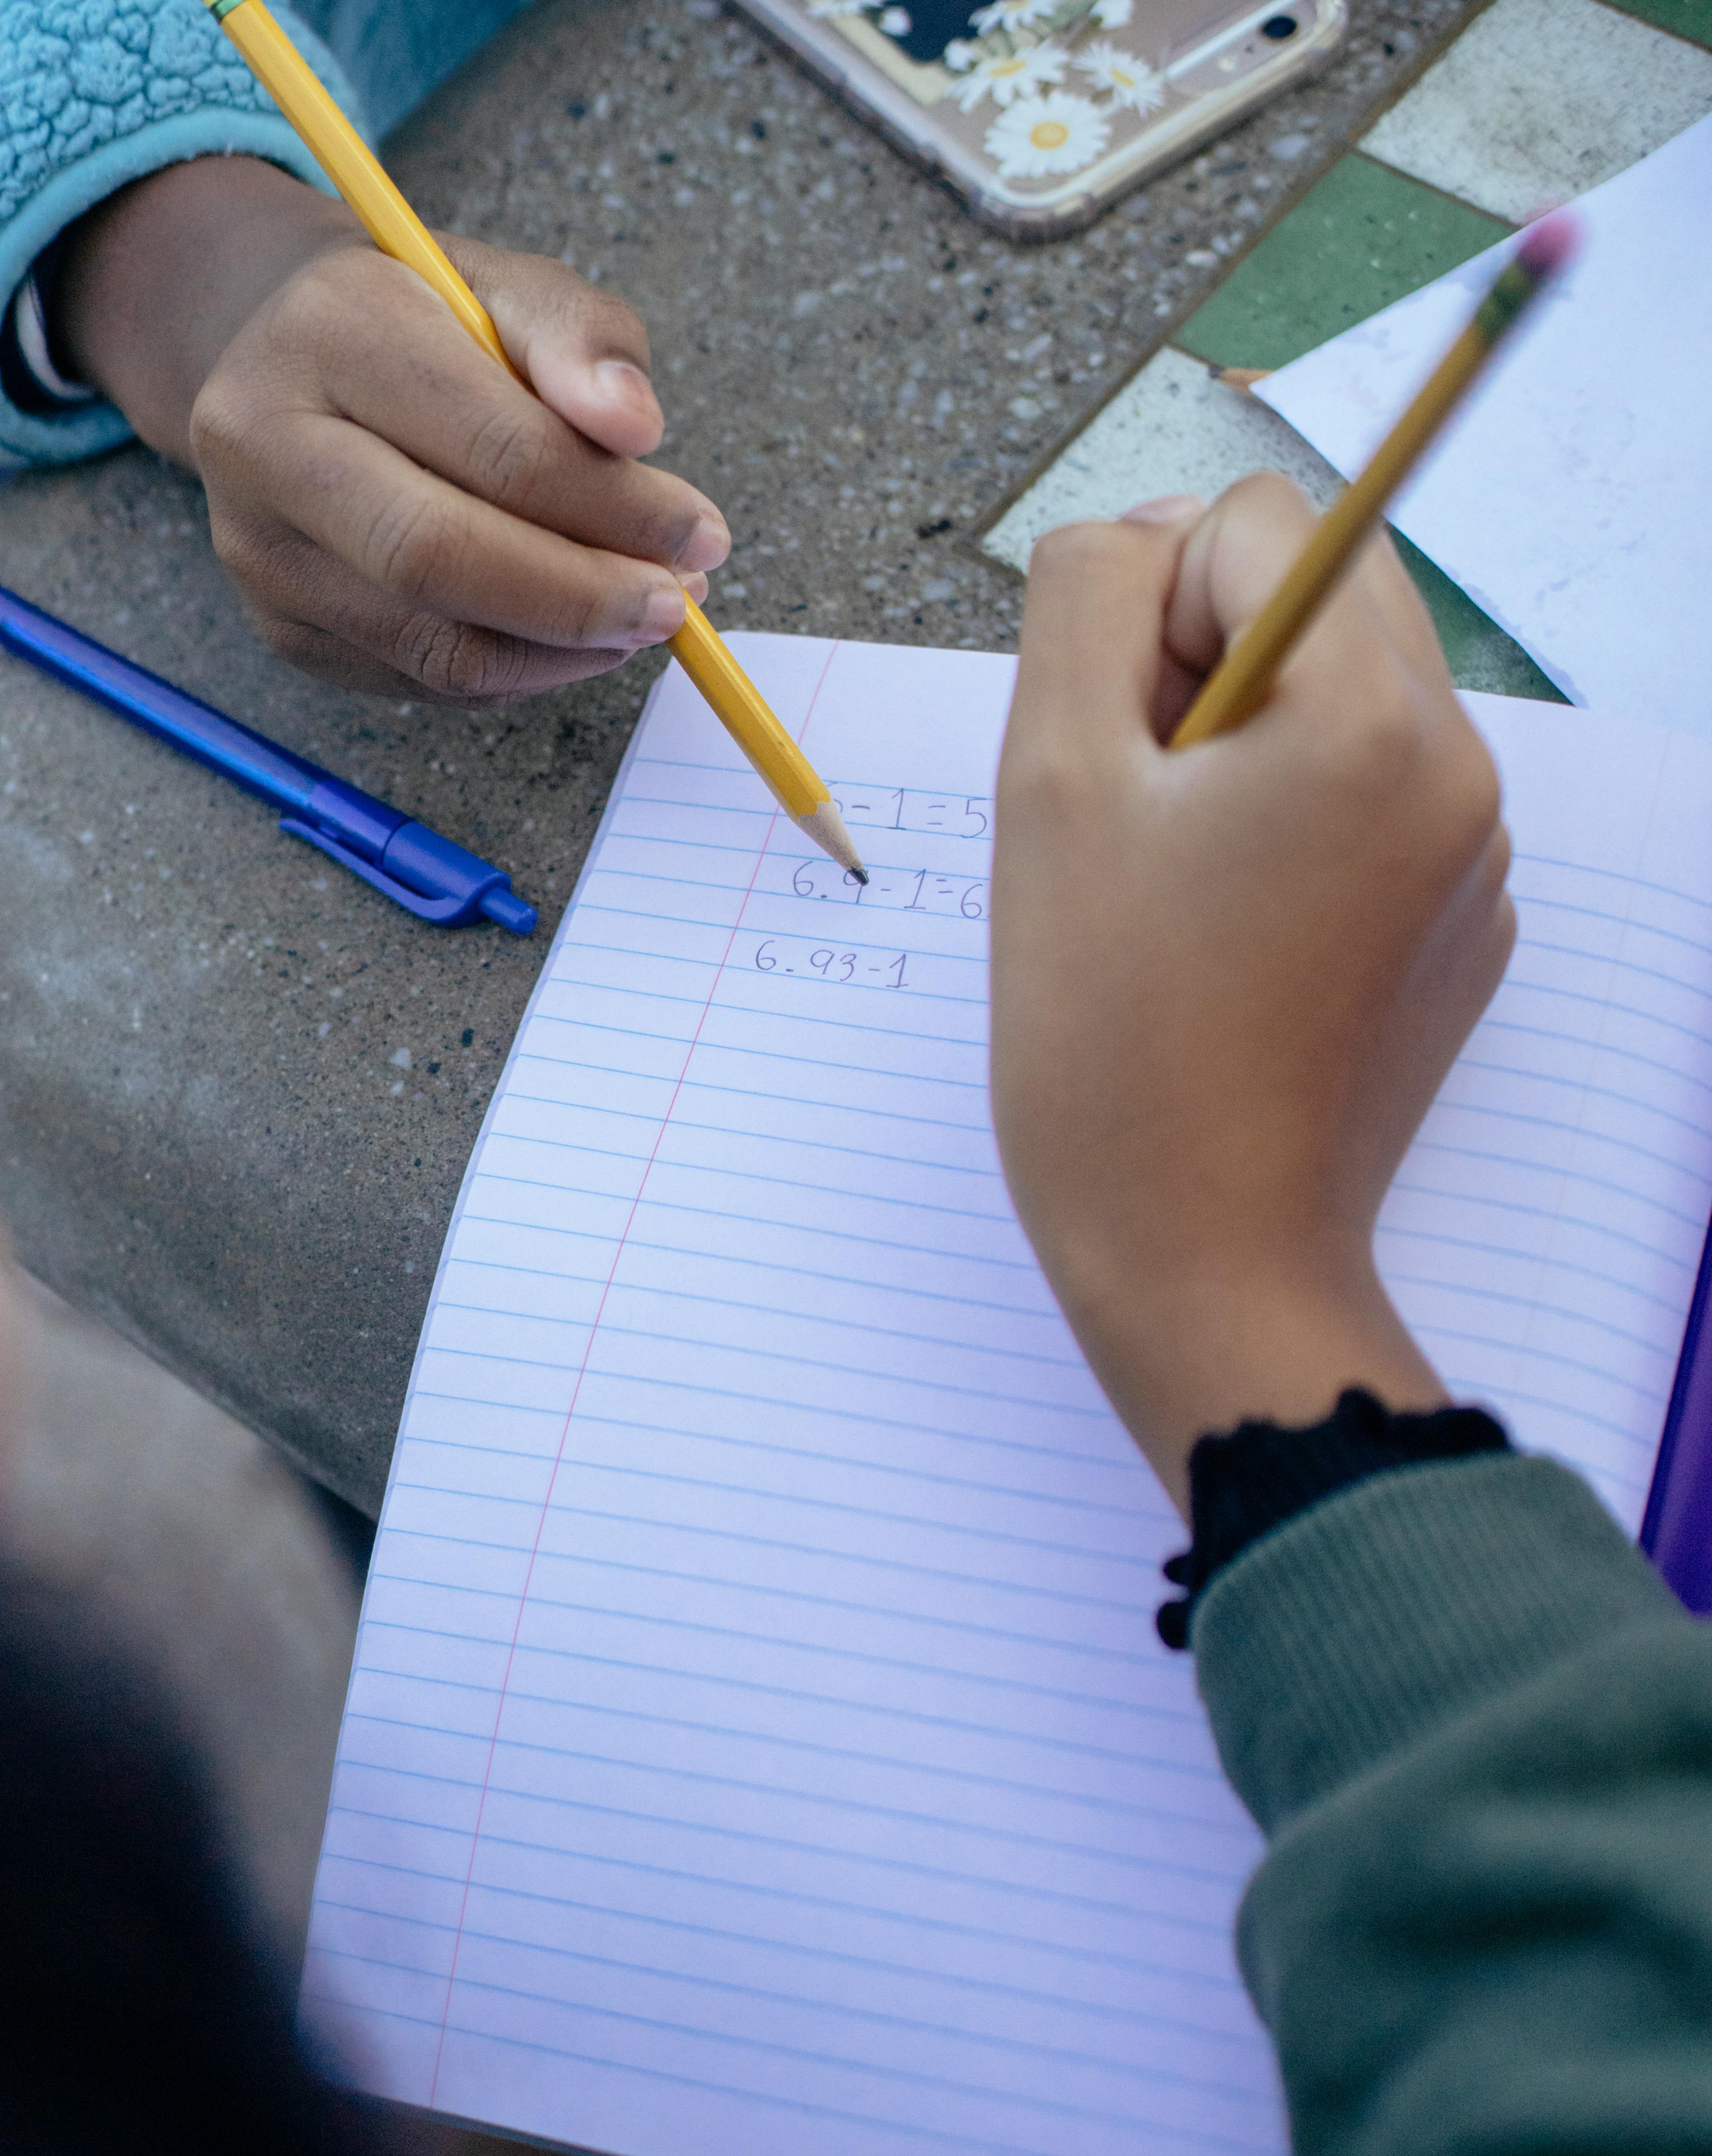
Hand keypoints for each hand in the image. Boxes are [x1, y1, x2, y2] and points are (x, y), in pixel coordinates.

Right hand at [56, 157, 728, 703]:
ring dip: (561, 651)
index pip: (495, 448)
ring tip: (636, 619)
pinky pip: (422, 682)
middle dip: (582, 597)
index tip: (700, 531)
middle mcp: (266, 443)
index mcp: (329, 332)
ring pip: (434, 645)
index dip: (614, 506)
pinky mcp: (282, 627)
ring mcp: (262, 550)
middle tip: (674, 602)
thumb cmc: (421, 321)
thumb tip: (637, 427)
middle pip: (440, 559)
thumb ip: (582, 339)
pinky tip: (569, 637)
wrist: (284, 356)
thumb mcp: (510, 289)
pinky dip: (517, 672)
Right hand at [990, 476, 1514, 1510]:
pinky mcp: (1462, 926)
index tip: (1117, 754)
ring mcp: (1477, 856)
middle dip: (1201, 668)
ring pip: (1338, 697)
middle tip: (1141, 817)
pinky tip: (1229, 944)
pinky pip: (1368, 801)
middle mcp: (1461, 770)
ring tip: (1179, 892)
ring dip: (1239, 750)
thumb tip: (1143, 535)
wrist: (1204, 1263)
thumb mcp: (1047, 785)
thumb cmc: (1109, 1045)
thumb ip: (1083, 600)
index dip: (1144, 612)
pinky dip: (1288, 832)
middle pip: (1315, 591)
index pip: (1251, 523)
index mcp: (1376, 720)